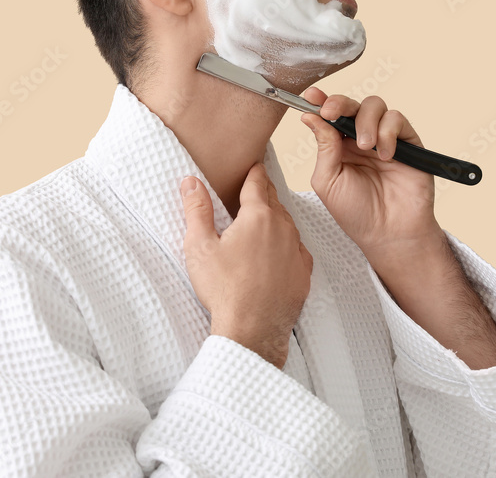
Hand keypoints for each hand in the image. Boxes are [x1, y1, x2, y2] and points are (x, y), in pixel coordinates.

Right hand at [180, 161, 312, 368]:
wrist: (252, 331)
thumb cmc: (224, 290)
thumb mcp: (200, 246)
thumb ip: (197, 210)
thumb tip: (191, 182)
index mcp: (258, 217)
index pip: (257, 183)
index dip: (254, 172)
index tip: (254, 165)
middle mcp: (283, 229)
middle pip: (274, 201)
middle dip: (264, 192)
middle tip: (258, 186)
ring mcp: (296, 252)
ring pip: (288, 224)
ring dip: (276, 218)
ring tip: (265, 218)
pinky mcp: (303, 274)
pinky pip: (297, 249)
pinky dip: (288, 244)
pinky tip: (279, 250)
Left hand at [299, 87, 444, 265]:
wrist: (389, 233)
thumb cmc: (356, 212)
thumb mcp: (328, 181)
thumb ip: (323, 147)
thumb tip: (310, 116)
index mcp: (337, 146)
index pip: (328, 115)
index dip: (319, 102)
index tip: (310, 96)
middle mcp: (359, 138)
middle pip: (350, 104)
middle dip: (339, 103)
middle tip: (331, 112)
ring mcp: (384, 138)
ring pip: (374, 105)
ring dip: (366, 122)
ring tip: (365, 147)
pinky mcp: (407, 142)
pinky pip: (397, 119)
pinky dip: (388, 132)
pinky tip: (384, 154)